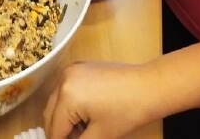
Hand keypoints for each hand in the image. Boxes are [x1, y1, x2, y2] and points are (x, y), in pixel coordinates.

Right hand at [43, 61, 160, 138]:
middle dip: (61, 132)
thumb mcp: (100, 135)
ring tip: (84, 130)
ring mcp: (70, 70)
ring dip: (64, 118)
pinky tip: (87, 113)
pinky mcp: (79, 67)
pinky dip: (70, 104)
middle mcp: (63, 79)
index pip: (54, 129)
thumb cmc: (127, 112)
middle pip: (50, 113)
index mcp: (67, 96)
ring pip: (56, 101)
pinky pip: (65, 89)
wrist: (149, 87)